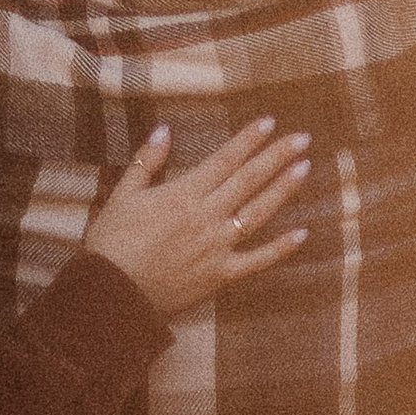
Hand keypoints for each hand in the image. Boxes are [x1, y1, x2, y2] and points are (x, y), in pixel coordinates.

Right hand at [83, 116, 311, 319]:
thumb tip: (164, 130)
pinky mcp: (220, 275)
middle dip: (276, 157)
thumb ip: (147, 161)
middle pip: (248, 180)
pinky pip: (256, 261)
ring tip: (304, 169)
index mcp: (183, 194)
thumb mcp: (122, 194)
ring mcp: (217, 247)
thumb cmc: (112, 242)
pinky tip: (302, 234)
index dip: (248, 139)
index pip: (224, 159)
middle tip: (302, 138)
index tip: (270, 122)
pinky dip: (280, 248)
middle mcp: (206, 216)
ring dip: (283, 190)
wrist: (112, 292)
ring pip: (257, 213)